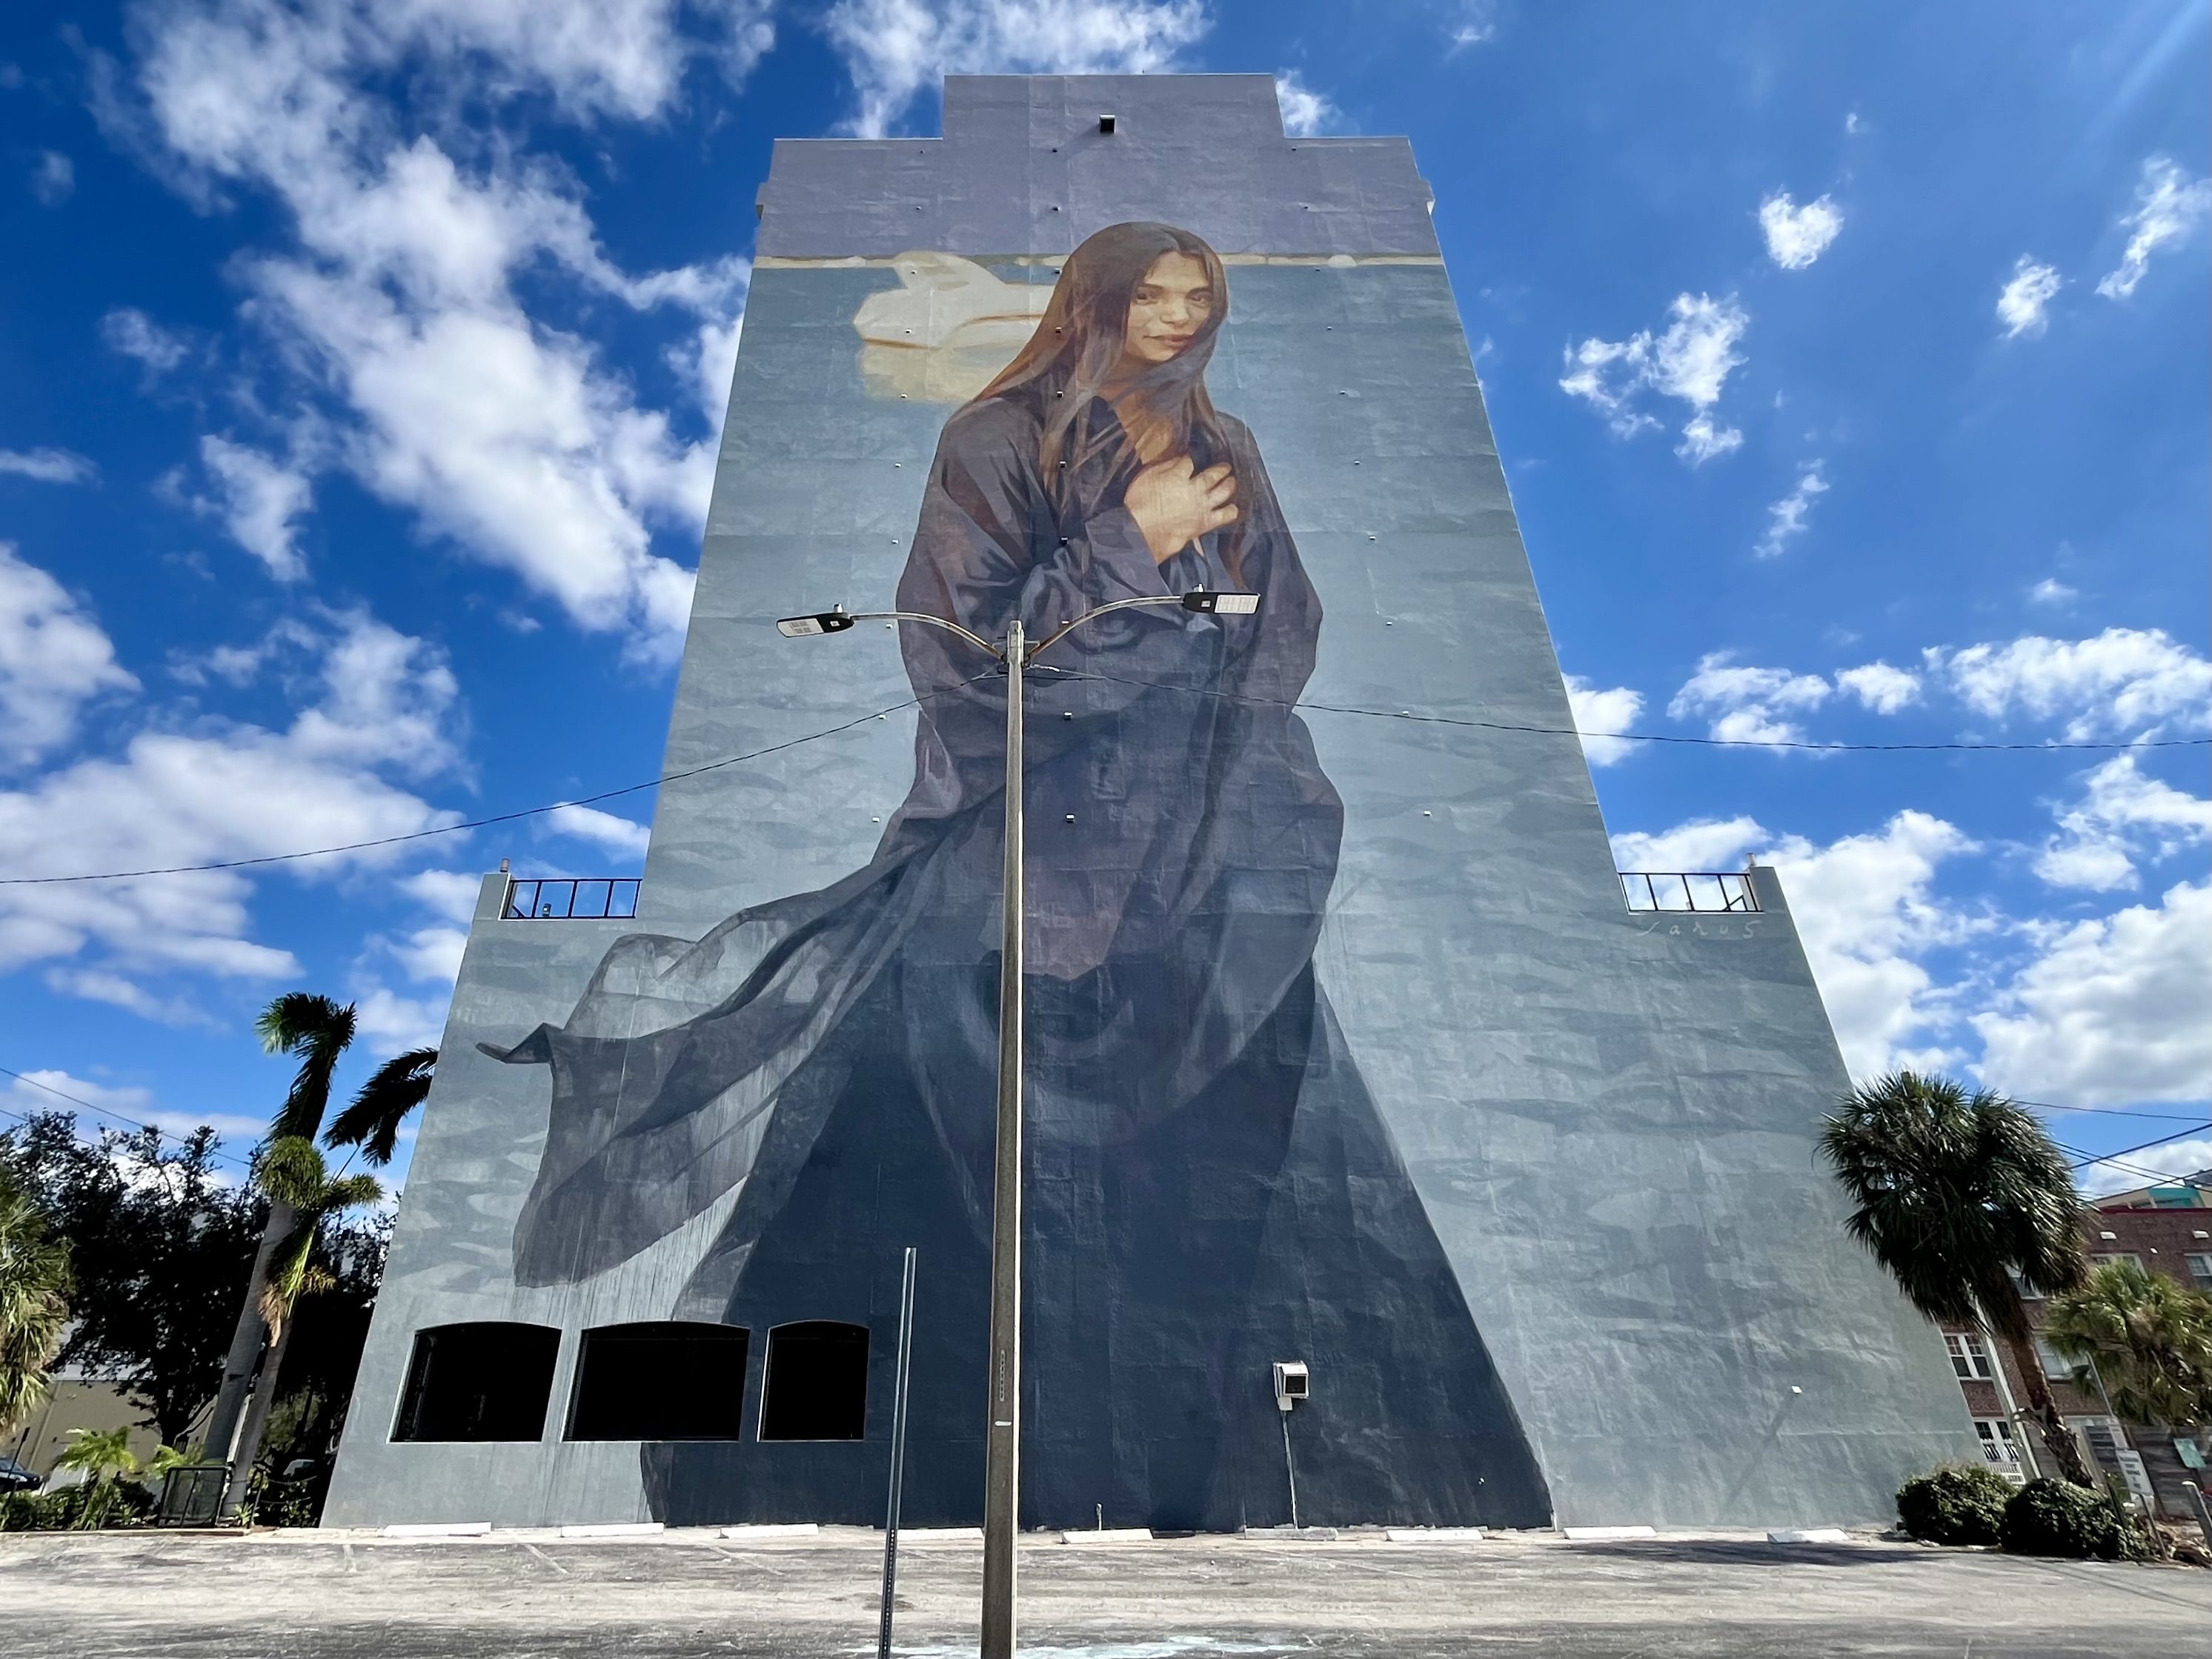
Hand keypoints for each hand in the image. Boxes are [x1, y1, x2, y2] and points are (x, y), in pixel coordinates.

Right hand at [1122, 456, 1237, 563]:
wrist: (1141, 533)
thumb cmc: (1138, 505)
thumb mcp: (1145, 477)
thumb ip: (1163, 467)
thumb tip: (1178, 460)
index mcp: (1179, 475)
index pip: (1190, 461)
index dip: (1191, 458)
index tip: (1192, 458)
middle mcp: (1195, 488)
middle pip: (1214, 474)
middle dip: (1221, 468)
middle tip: (1225, 466)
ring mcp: (1203, 506)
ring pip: (1225, 491)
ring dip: (1230, 484)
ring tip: (1231, 481)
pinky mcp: (1206, 523)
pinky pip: (1226, 515)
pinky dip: (1231, 510)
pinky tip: (1233, 508)